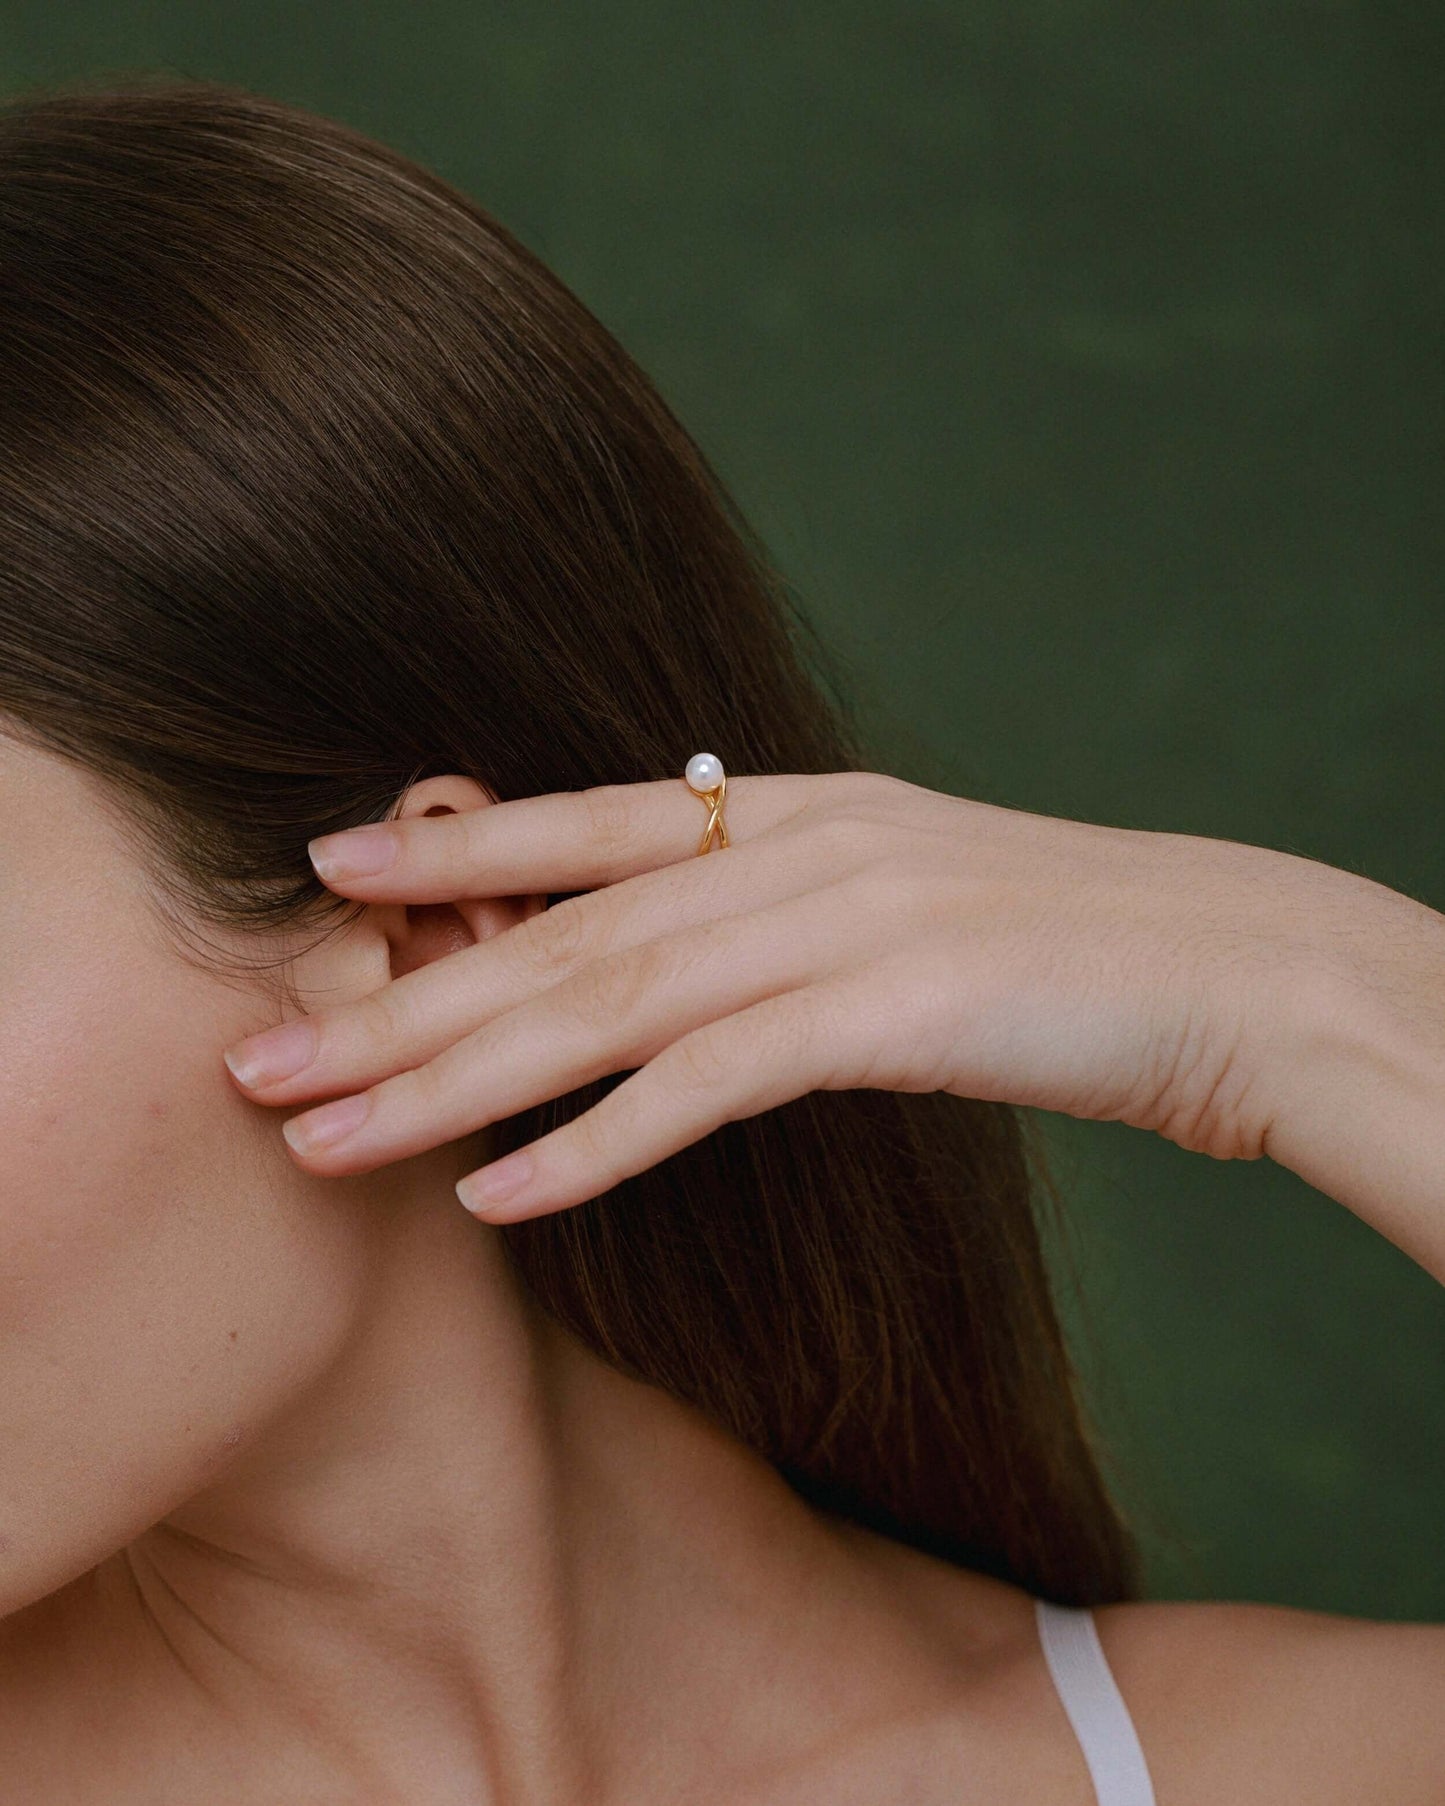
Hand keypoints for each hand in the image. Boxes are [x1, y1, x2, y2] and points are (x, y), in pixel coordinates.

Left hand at [220, 769, 1337, 1222]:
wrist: (1236, 972)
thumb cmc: (1076, 948)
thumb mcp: (913, 899)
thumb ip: (794, 914)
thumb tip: (693, 964)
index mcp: (799, 812)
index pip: (592, 822)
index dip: (453, 842)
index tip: (324, 865)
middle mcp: (798, 851)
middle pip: (559, 932)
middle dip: (396, 998)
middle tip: (254, 1056)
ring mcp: (842, 922)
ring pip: (603, 1005)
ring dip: (450, 1080)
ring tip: (321, 1135)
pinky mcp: (893, 1012)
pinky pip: (709, 1086)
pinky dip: (595, 1144)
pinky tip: (495, 1198)